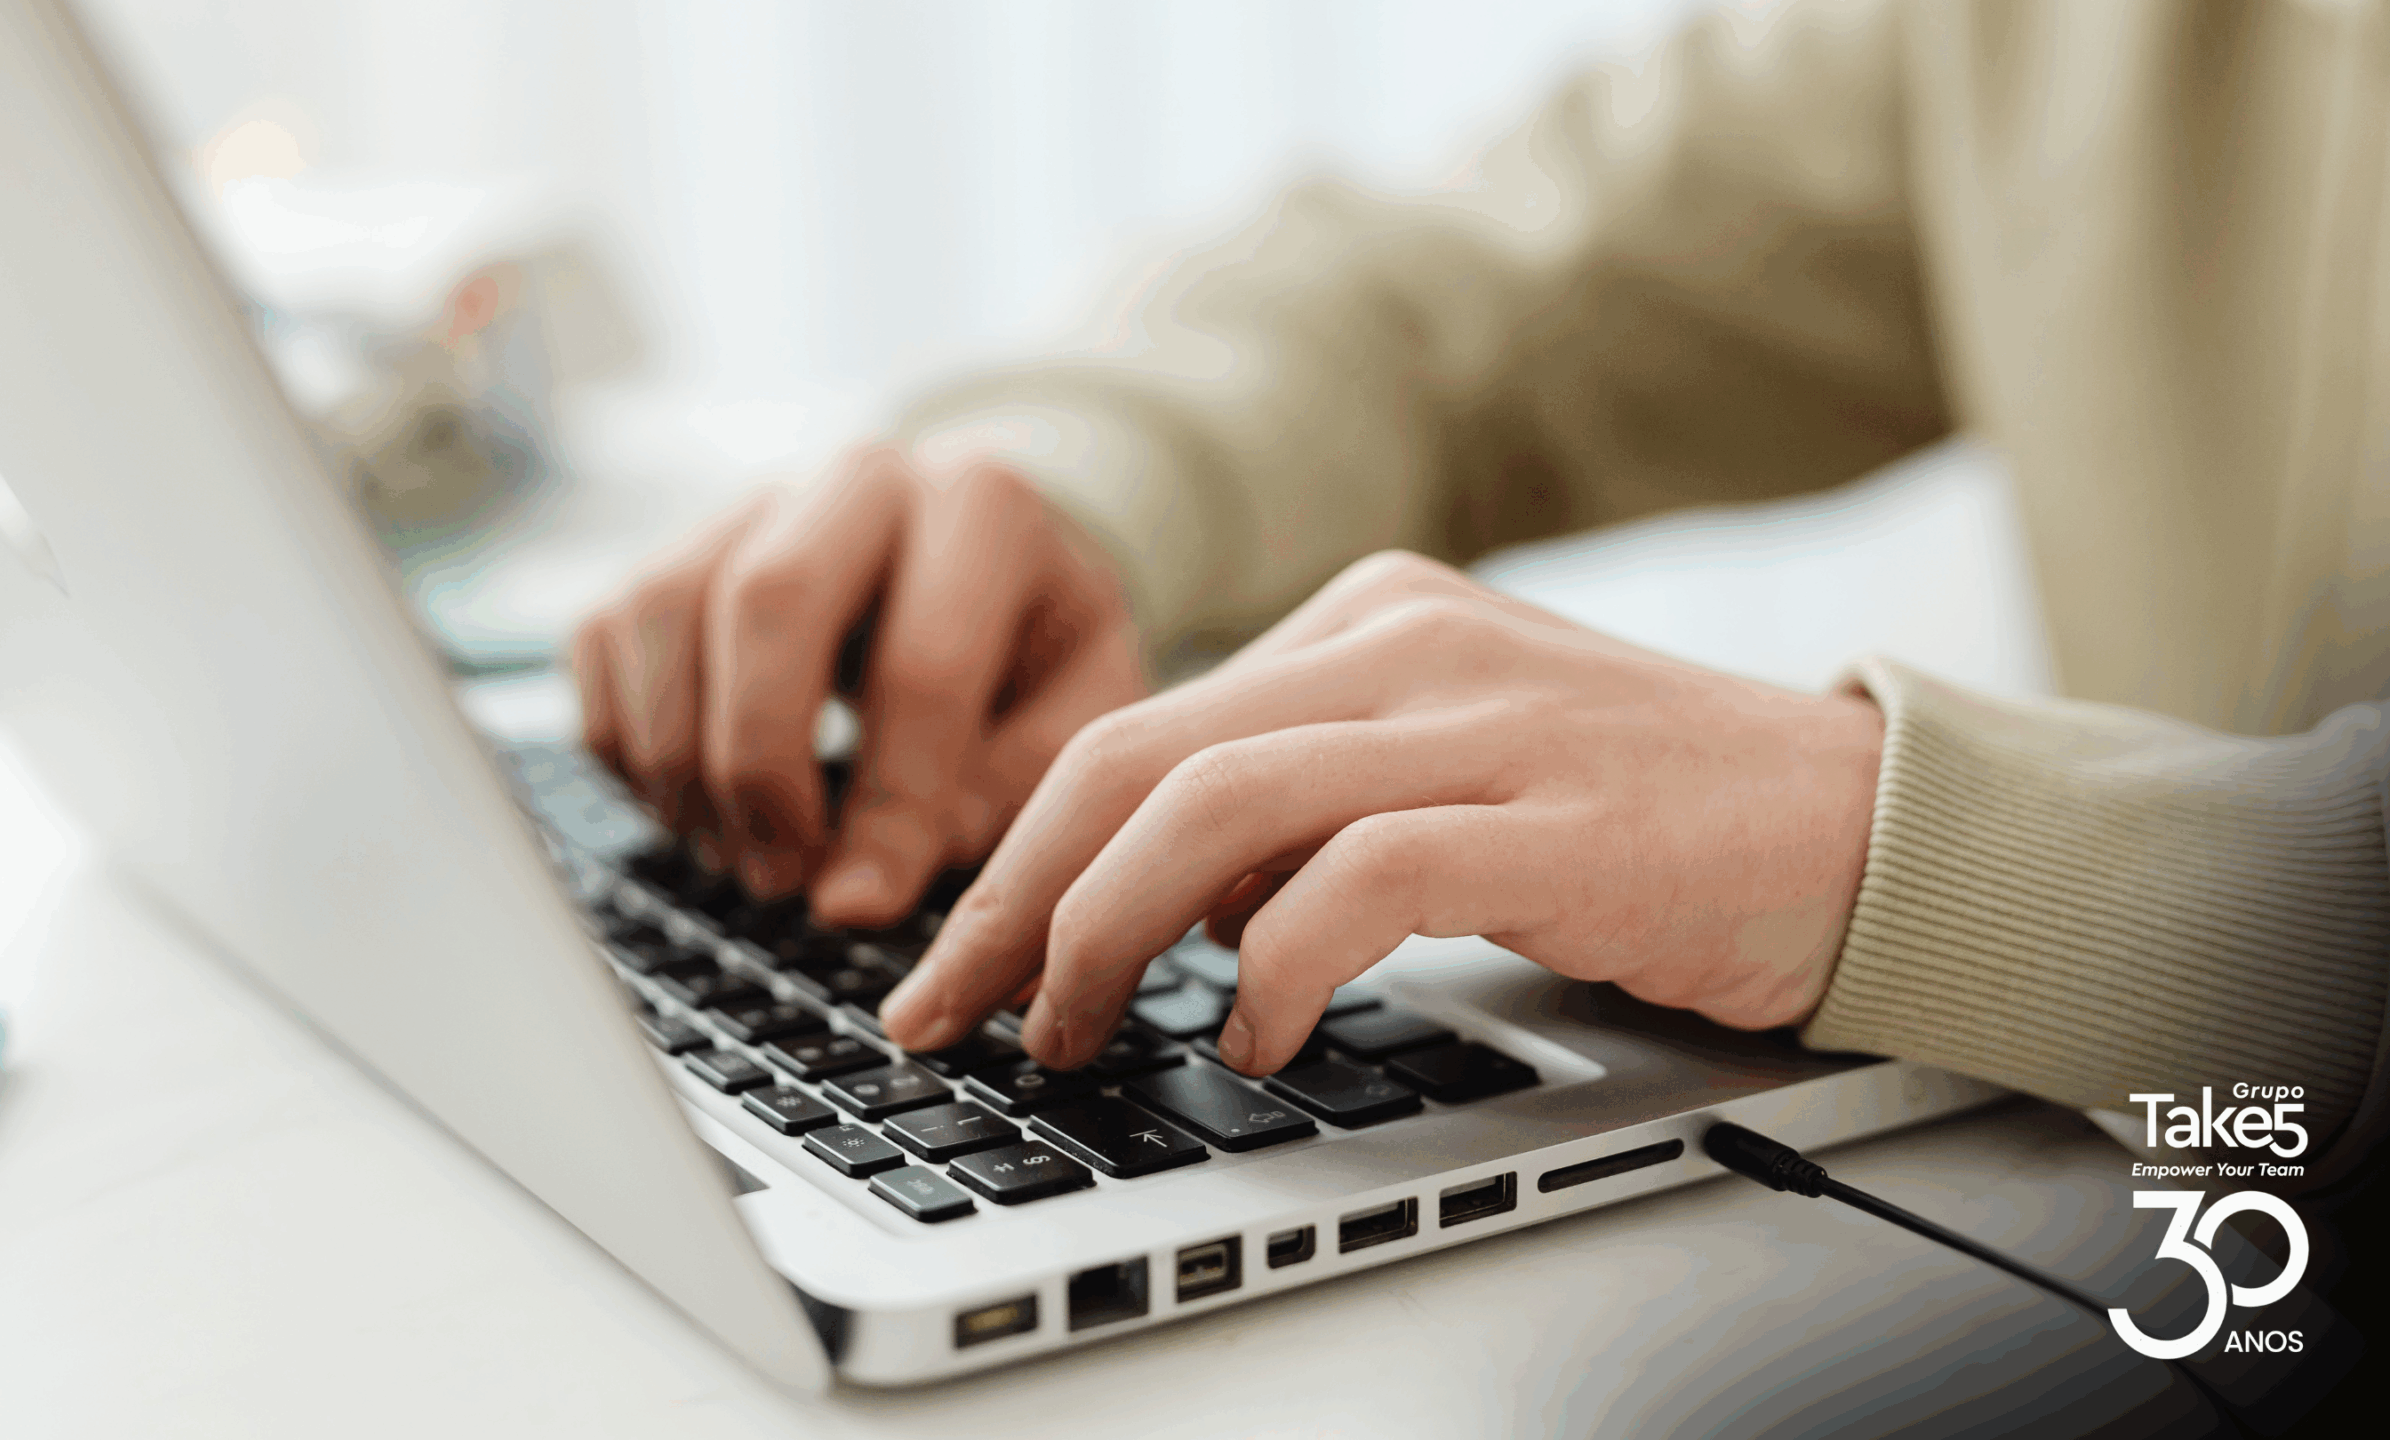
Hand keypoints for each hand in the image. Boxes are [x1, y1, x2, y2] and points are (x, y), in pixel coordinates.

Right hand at [569, 447, 1147, 924]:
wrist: (980, 562)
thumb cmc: (1033, 650)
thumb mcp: (1076, 713)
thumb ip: (1006, 790)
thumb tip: (871, 879)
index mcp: (984, 507)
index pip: (921, 664)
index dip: (887, 805)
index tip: (861, 906)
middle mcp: (860, 478)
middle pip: (768, 599)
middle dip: (762, 764)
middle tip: (782, 878)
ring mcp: (753, 501)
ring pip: (665, 611)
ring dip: (683, 762)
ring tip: (742, 858)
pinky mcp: (673, 545)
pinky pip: (605, 637)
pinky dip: (627, 744)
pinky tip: (695, 808)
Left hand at [879, 550, 1883, 1073]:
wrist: (1862, 818)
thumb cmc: (1642, 816)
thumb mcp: (1444, 769)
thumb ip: (1303, 809)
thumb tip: (1146, 903)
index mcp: (1367, 619)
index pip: (1135, 729)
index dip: (1017, 854)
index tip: (957, 961)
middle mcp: (1404, 641)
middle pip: (1134, 758)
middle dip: (1014, 898)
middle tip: (954, 1009)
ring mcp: (1481, 719)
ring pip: (1213, 807)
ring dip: (1106, 936)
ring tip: (1076, 1031)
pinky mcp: (1553, 816)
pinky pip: (1357, 880)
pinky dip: (1271, 968)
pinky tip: (1250, 1034)